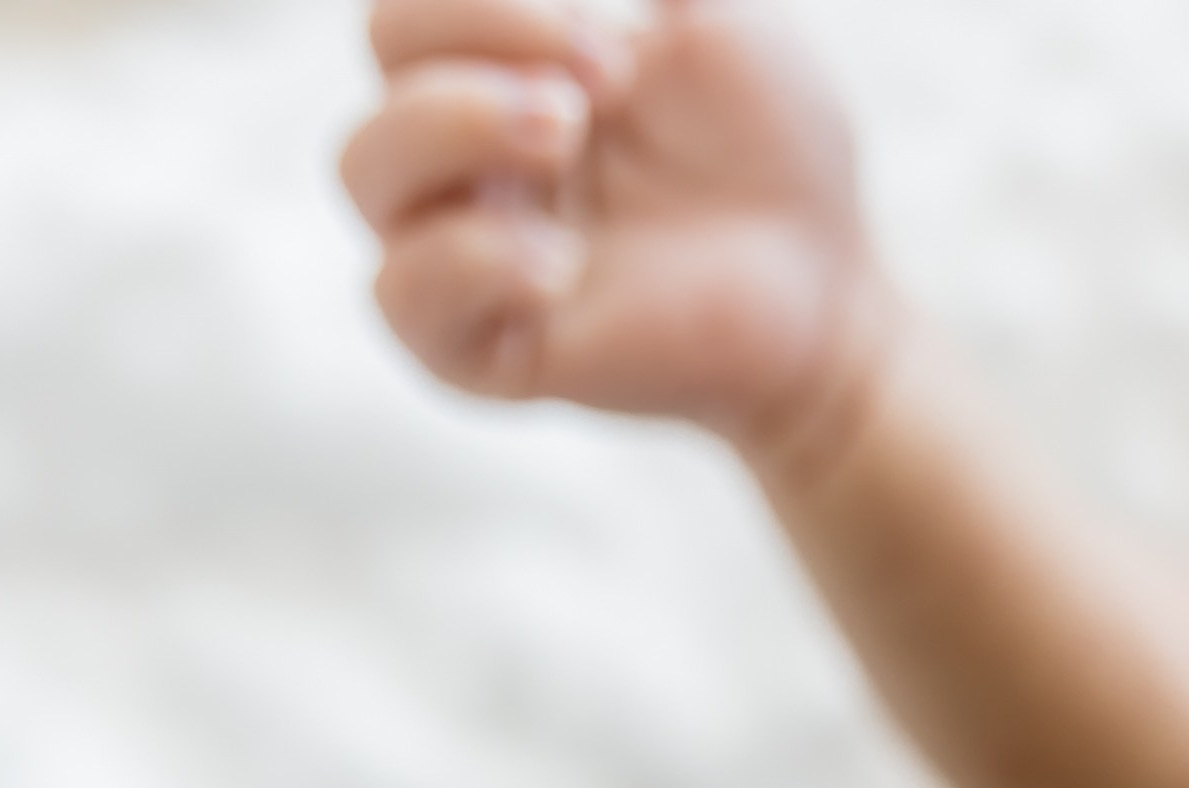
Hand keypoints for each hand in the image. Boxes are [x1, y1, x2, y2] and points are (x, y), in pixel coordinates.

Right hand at [342, 0, 889, 460]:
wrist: (824, 279)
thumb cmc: (766, 139)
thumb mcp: (710, 8)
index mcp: (498, 58)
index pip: (416, 0)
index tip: (610, 21)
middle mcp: (464, 146)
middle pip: (384, 61)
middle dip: (482, 36)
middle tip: (608, 74)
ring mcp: (466, 244)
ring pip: (364, 171)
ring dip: (456, 128)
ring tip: (568, 134)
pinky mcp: (487, 350)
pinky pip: (405, 298)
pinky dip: (470, 262)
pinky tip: (560, 266)